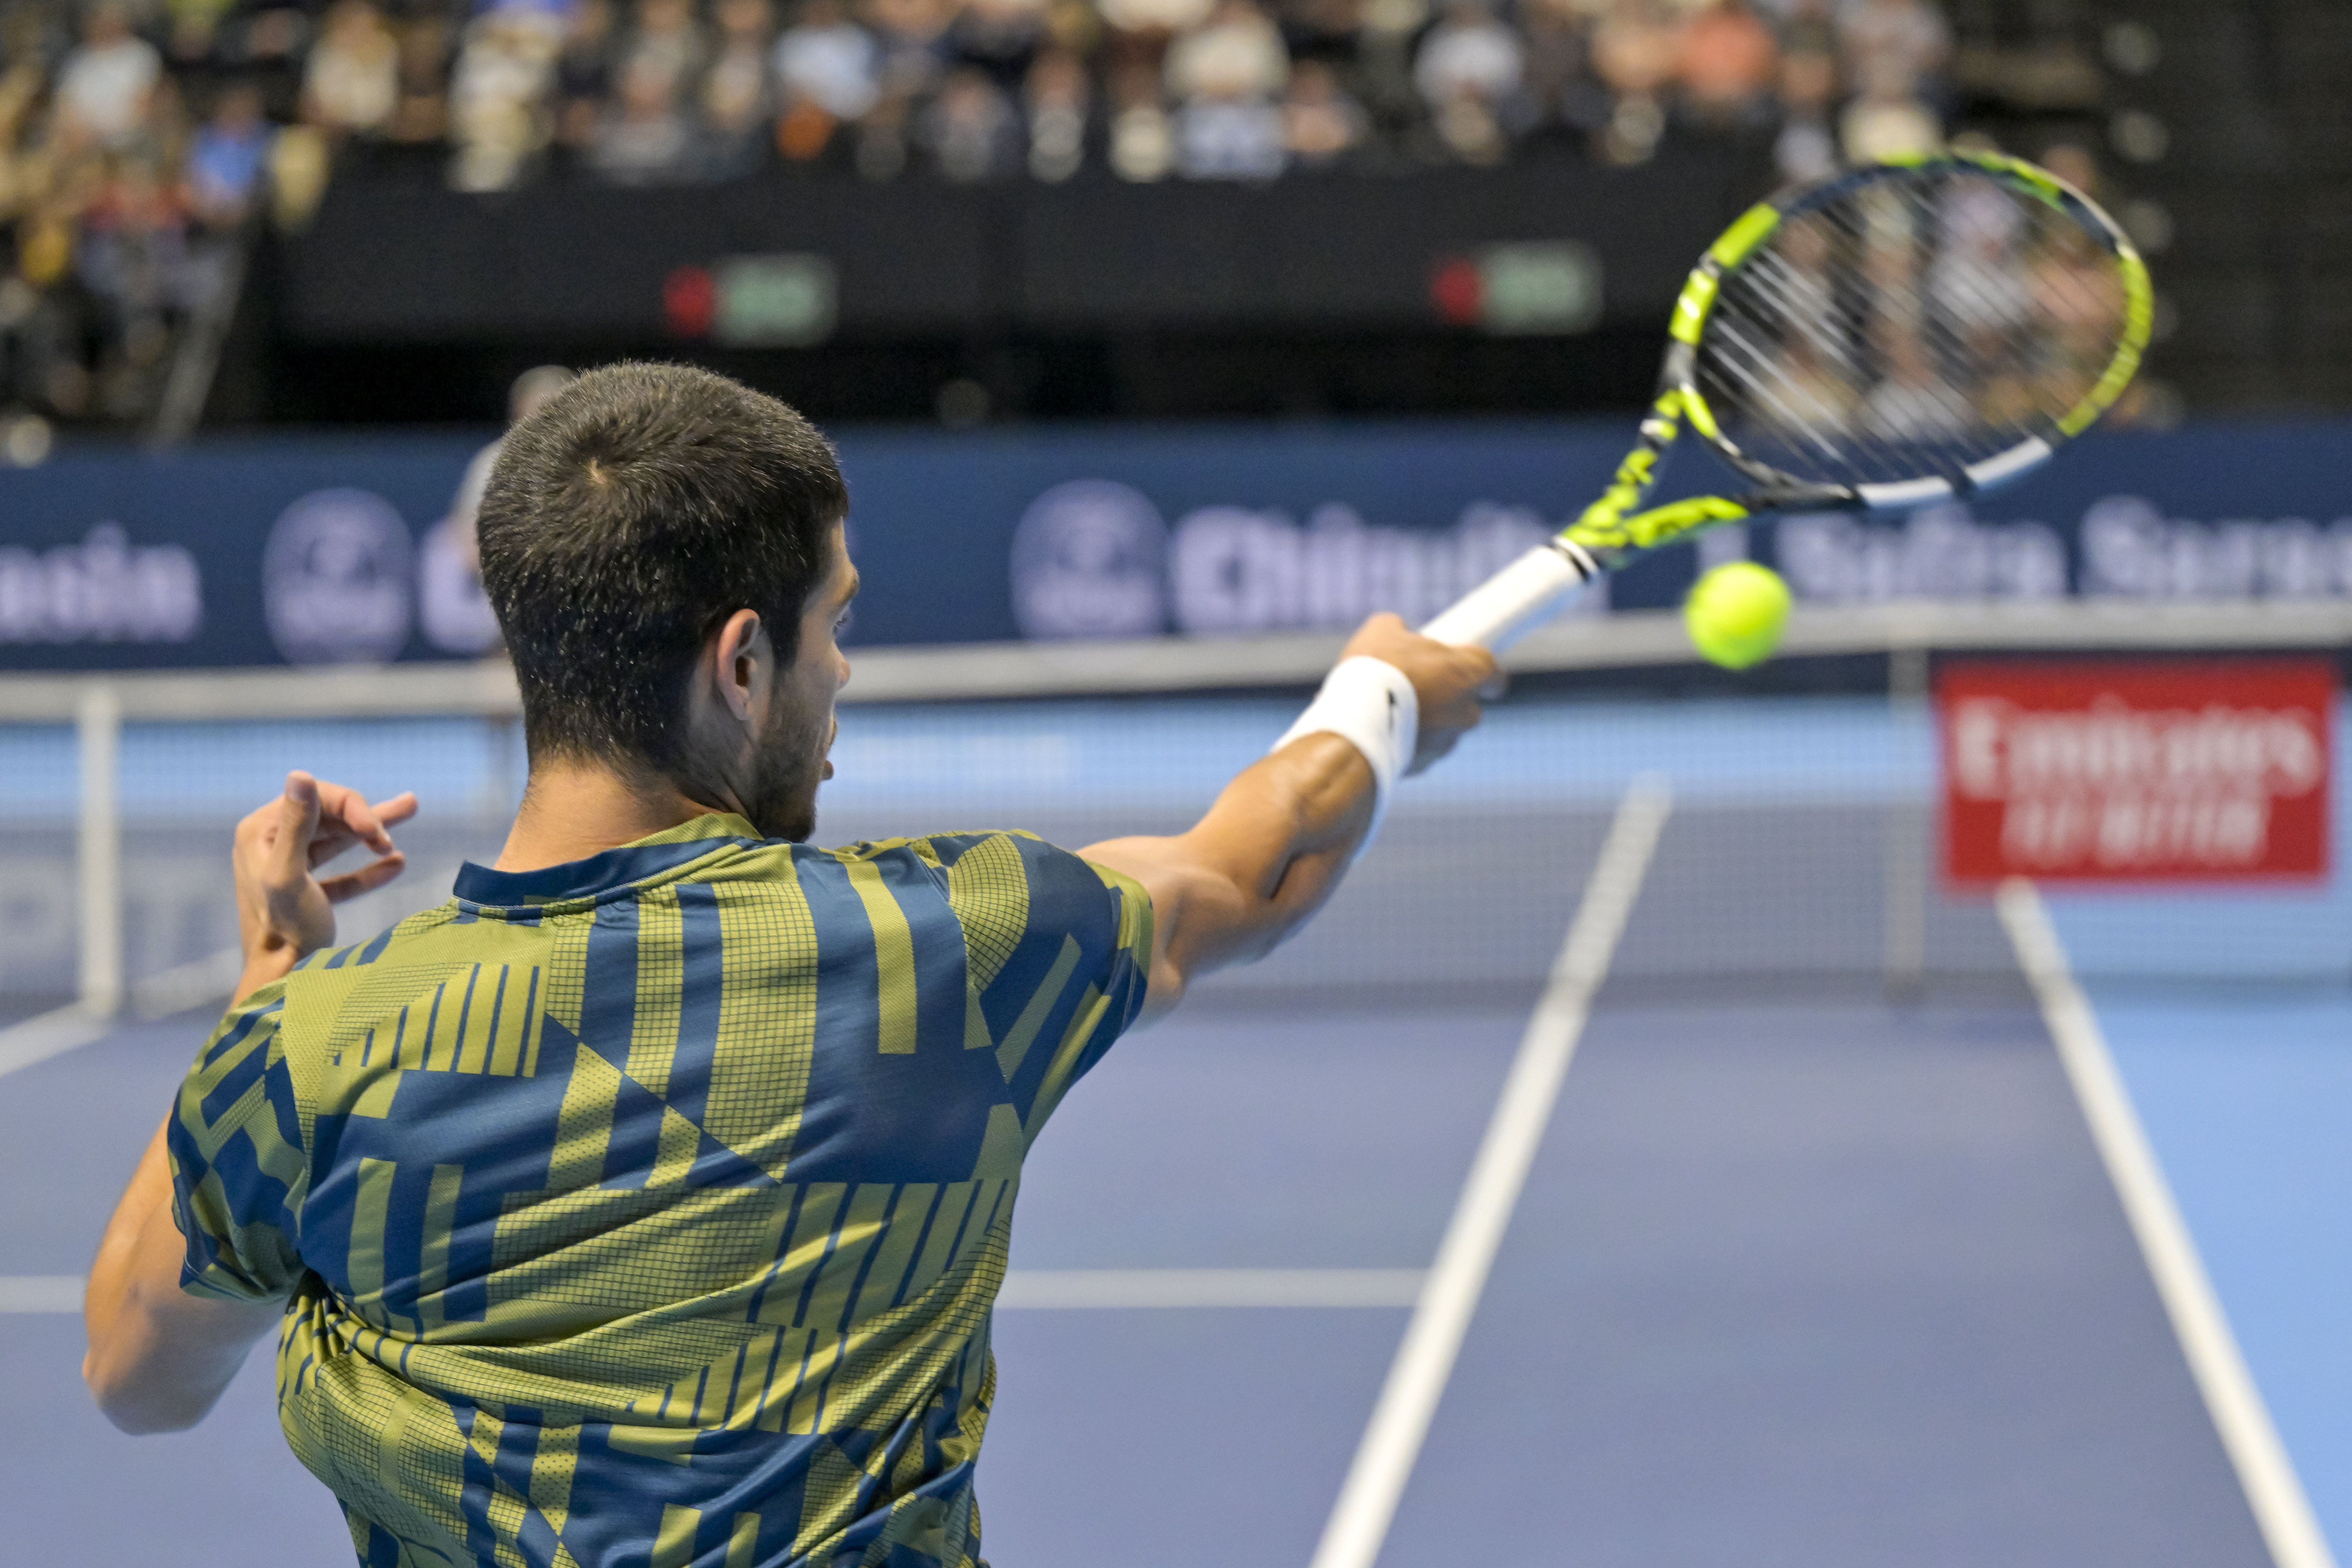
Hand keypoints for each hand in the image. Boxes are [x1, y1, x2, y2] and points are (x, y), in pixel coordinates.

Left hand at [232, 772, 416, 993]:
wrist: (281, 982)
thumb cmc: (283, 929)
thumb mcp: (289, 874)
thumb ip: (297, 824)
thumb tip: (301, 772)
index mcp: (260, 832)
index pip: (315, 799)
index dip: (352, 807)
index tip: (378, 832)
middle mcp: (271, 844)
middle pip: (329, 817)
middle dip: (366, 819)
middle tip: (390, 835)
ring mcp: (290, 869)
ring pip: (339, 841)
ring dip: (373, 833)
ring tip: (410, 807)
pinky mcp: (308, 894)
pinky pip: (343, 875)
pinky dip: (369, 870)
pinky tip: (397, 864)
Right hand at [1338, 613, 1506, 773]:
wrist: (1351, 728)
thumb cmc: (1372, 672)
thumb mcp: (1381, 631)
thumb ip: (1400, 628)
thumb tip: (1398, 632)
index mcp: (1464, 673)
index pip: (1493, 671)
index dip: (1485, 670)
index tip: (1475, 668)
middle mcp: (1464, 711)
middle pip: (1469, 703)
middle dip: (1450, 696)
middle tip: (1420, 684)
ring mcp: (1446, 741)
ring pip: (1447, 728)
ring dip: (1431, 720)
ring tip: (1395, 710)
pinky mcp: (1425, 764)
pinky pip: (1424, 749)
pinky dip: (1412, 741)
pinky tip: (1385, 731)